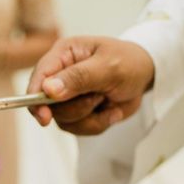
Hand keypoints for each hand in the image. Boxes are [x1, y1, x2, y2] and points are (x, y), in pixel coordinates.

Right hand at [27, 36, 154, 134]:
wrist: (147, 76)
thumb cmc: (129, 62)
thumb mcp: (108, 66)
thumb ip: (78, 77)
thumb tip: (48, 89)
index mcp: (63, 55)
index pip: (39, 77)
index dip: (36, 98)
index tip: (44, 117)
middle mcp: (60, 75)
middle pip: (49, 105)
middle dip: (77, 108)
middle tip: (99, 97)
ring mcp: (66, 96)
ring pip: (63, 120)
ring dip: (89, 117)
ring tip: (107, 100)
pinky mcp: (76, 112)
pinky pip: (78, 128)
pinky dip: (97, 124)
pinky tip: (110, 110)